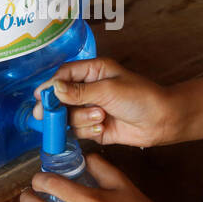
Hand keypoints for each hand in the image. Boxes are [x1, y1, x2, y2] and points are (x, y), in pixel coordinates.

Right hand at [31, 56, 177, 148]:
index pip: (64, 75)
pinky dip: (88, 130)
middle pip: (61, 97)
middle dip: (57, 107)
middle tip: (46, 116)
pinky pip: (80, 130)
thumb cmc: (141, 97)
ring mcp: (92, 109)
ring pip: (70, 116)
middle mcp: (90, 89)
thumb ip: (79, 91)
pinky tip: (103, 127)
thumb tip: (54, 89)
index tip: (39, 96)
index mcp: (94, 71)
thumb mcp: (108, 90)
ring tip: (101, 118)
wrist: (163, 120)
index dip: (50, 85)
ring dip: (81, 119)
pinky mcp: (96, 127)